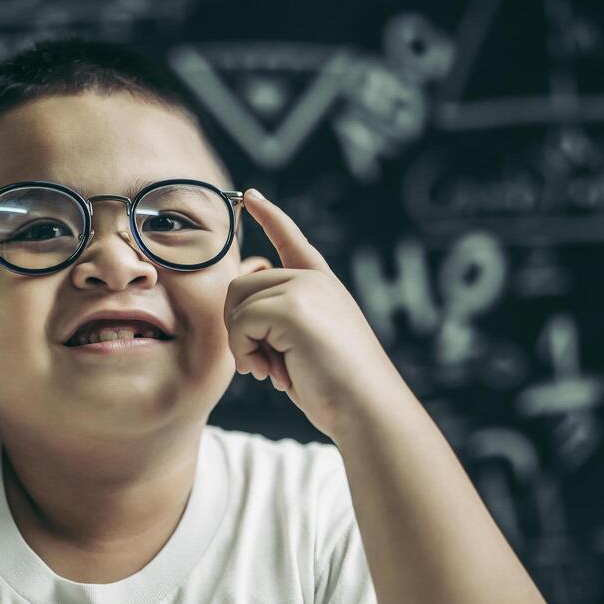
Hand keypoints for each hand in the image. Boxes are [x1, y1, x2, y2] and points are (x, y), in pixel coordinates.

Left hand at [228, 188, 406, 443]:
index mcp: (322, 285)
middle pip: (241, 286)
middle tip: (264, 365)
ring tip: (270, 370)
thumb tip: (238, 316)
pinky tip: (270, 373)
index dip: (269, 216)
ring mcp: (304, 289)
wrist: (367, 408)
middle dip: (240, 329)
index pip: (291, 240)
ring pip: (236, 304)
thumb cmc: (338, 389)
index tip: (251, 195)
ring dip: (242, 344)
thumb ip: (280, 322)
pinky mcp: (292, 308)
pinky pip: (240, 323)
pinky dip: (244, 353)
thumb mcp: (309, 345)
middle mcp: (313, 280)